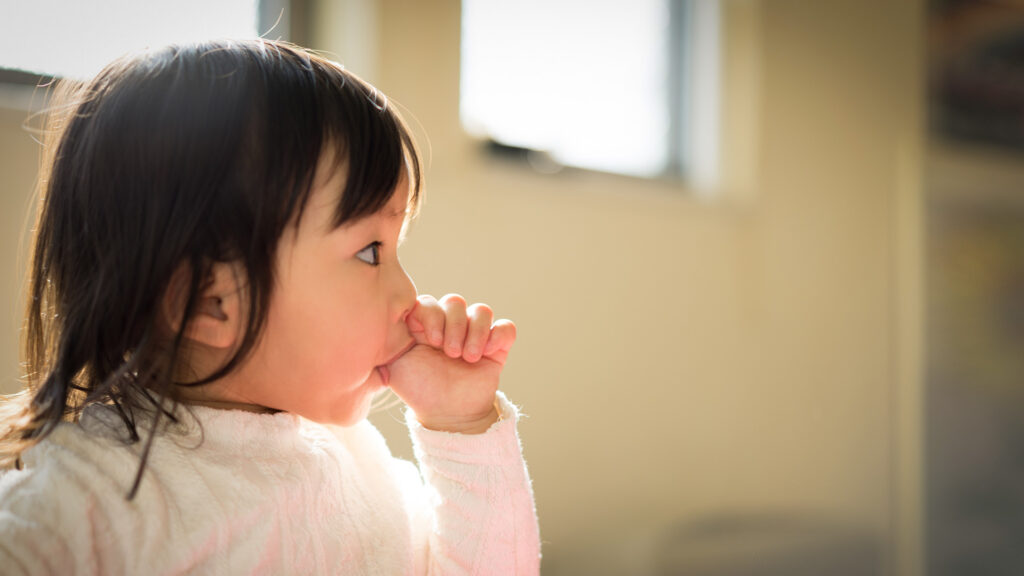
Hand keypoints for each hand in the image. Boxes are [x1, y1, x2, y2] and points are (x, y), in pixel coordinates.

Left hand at [387, 293, 516, 433]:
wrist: (447, 415)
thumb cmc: (418, 391)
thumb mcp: (393, 368)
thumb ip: (382, 346)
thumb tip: (367, 329)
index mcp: (424, 324)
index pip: (428, 301)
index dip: (431, 315)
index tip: (430, 340)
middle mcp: (449, 325)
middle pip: (455, 301)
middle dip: (453, 326)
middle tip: (450, 353)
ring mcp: (474, 334)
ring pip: (481, 310)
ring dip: (474, 332)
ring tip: (467, 358)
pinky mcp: (496, 346)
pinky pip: (505, 328)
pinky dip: (498, 336)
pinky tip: (488, 353)